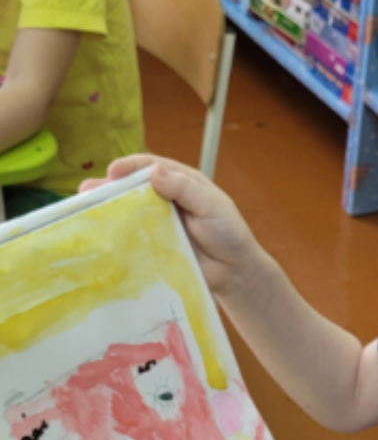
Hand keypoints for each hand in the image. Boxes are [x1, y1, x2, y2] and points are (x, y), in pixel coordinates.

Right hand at [79, 154, 260, 300]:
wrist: (234, 272)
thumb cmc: (228, 232)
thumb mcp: (212, 205)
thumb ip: (185, 189)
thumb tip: (154, 172)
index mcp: (178, 182)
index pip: (149, 167)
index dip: (129, 167)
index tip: (113, 171)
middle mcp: (162, 200)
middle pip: (130, 189)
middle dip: (106, 188)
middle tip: (85, 190)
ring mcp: (155, 224)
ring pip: (126, 213)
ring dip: (105, 211)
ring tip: (82, 212)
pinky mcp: (151, 248)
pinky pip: (130, 240)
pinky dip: (114, 238)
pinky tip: (98, 238)